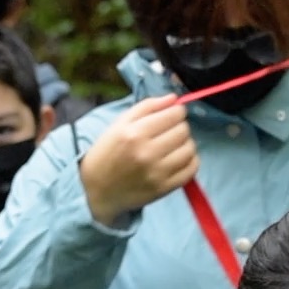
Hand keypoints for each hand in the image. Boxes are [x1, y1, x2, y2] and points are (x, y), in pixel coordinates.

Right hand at [79, 94, 198, 226]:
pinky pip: (191, 170)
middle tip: (169, 131)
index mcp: (135, 133)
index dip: (177, 111)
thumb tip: (174, 98)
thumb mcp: (119, 124)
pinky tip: (178, 159)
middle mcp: (147, 153)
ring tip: (173, 146)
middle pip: (184, 131)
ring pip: (190, 149)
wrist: (96, 190)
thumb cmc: (106, 153)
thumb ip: (147, 106)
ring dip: (185, 144)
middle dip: (179, 127)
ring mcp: (157, 173)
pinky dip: (190, 161)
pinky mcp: (164, 188)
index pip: (174, 115)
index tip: (172, 115)